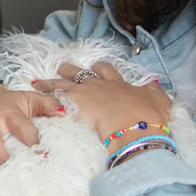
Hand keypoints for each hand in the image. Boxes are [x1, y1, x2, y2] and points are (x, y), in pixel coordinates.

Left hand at [31, 61, 173, 144]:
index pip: (106, 70)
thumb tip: (155, 85)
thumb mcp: (159, 101)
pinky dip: (43, 101)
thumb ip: (155, 92)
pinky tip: (36, 102)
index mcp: (118, 84)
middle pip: (79, 74)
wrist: (135, 128)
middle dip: (69, 70)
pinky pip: (51, 101)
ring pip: (60, 84)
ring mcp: (83, 95)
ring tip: (38, 82)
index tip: (94, 67)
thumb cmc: (148, 117)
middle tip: (60, 67)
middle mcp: (98, 86)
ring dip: (48, 83)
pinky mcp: (71, 107)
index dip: (99, 68)